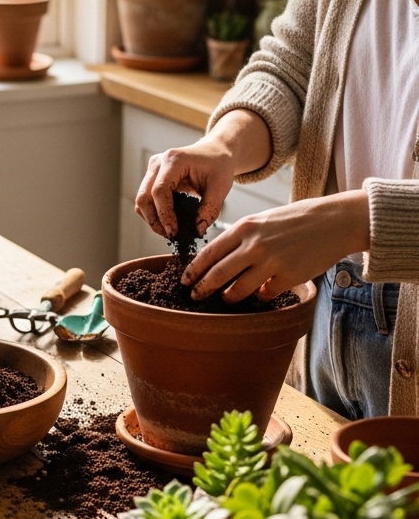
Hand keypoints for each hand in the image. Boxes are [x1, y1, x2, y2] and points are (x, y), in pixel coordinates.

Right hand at [134, 109, 272, 238]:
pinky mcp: (151, 177)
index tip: (174, 232)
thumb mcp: (221, 187)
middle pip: (144, 196)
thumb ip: (210, 209)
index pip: (159, 191)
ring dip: (152, 218)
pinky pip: (145, 199)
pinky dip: (153, 213)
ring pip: (141, 200)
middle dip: (154, 220)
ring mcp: (152, 169)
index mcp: (174, 160)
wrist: (214, 152)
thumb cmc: (218, 166)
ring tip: (170, 230)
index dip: (164, 214)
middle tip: (170, 235)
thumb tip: (197, 230)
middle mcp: (158, 163)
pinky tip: (168, 220)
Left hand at [181, 191, 370, 301]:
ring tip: (225, 298)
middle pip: (218, 273)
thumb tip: (219, 258)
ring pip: (238, 289)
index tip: (185, 279)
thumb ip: (241, 237)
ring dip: (229, 297)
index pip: (210, 252)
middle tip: (194, 296)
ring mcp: (271, 262)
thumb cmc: (295, 220)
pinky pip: (265, 293)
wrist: (333, 222)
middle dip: (203, 287)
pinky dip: (260, 296)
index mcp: (244, 228)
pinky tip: (260, 294)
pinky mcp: (288, 277)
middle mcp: (254, 245)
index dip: (195, 269)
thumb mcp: (262, 220)